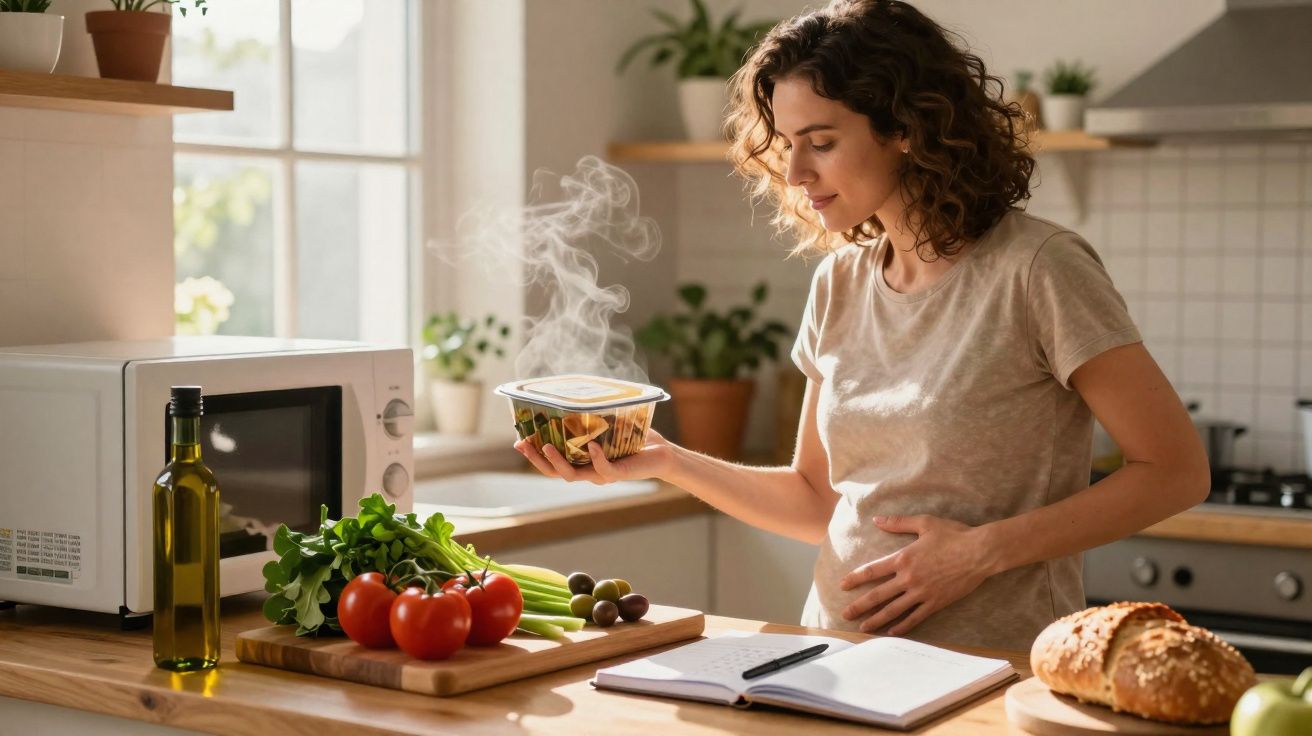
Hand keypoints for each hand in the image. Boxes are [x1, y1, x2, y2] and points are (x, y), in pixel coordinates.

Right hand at [514, 428, 675, 483]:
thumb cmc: (634, 439)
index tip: (519, 441)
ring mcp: (602, 474)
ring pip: (572, 475)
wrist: (661, 454)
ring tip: (544, 446)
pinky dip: (595, 458)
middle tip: (522, 444)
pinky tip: (591, 446)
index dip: (534, 455)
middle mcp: (588, 472)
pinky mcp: (619, 473)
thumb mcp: (609, 425)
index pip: (552, 464)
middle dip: (536, 460)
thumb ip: (592, 416)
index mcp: (582, 463)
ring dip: (556, 461)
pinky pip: (603, 470)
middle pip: (555, 473)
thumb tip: (575, 391)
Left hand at [838, 514, 994, 635]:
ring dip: (876, 620)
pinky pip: (915, 617)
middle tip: (844, 614)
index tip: (842, 585)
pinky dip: (903, 626)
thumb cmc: (953, 534)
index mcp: (903, 558)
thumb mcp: (924, 523)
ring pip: (894, 610)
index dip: (855, 578)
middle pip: (878, 595)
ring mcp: (922, 593)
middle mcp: (909, 578)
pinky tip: (892, 632)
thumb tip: (877, 520)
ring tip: (863, 627)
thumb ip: (898, 523)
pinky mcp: (936, 602)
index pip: (872, 570)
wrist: (980, 552)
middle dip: (859, 606)